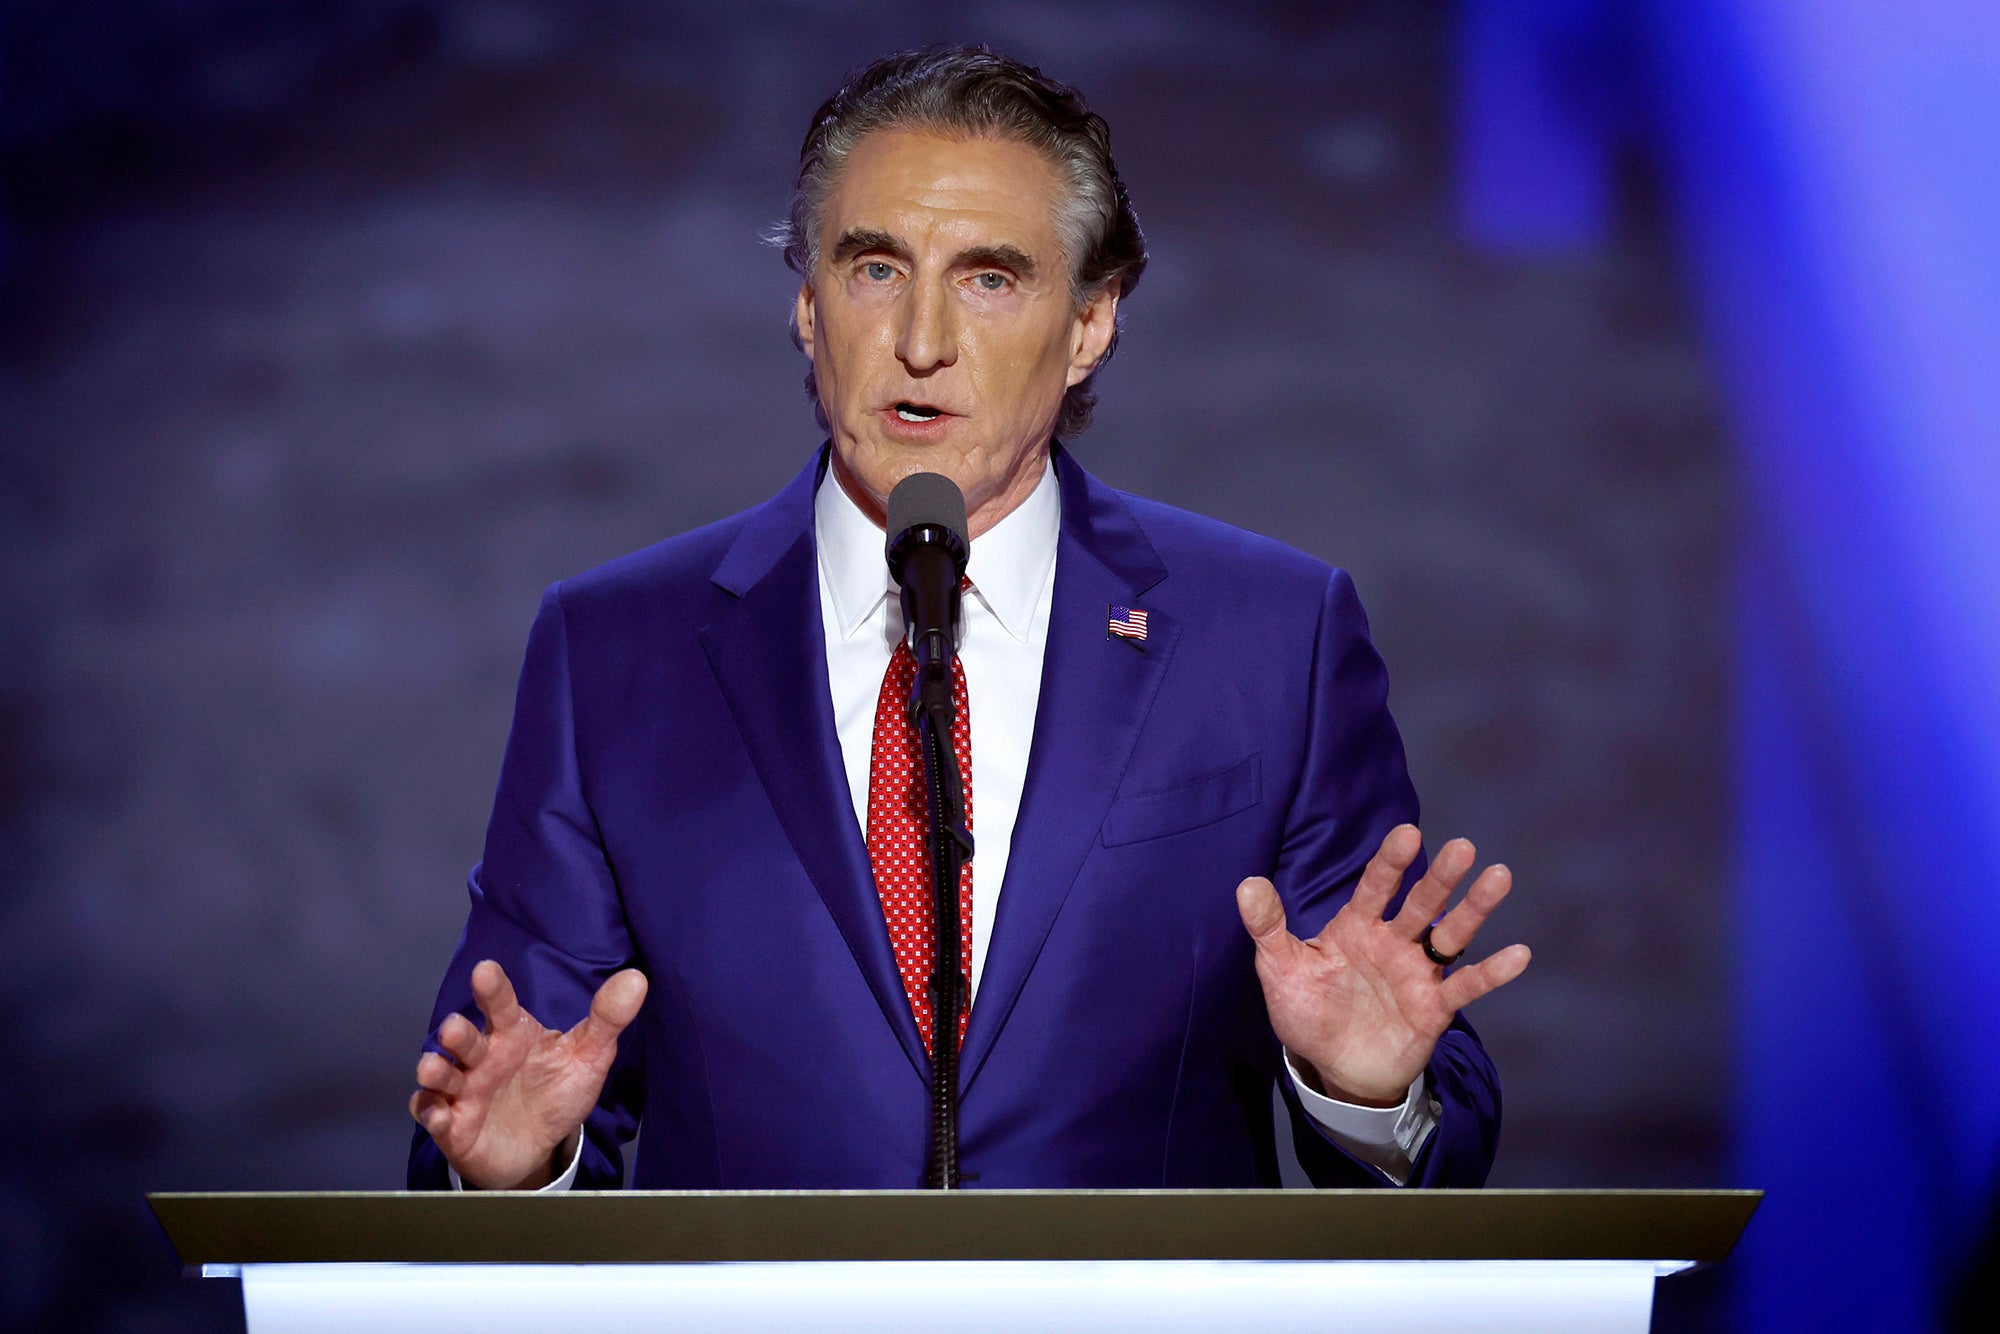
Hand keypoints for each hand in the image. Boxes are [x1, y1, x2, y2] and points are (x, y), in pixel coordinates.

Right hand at [409, 959, 647, 1189]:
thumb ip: (607, 1019)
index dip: (492, 989)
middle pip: (464, 1040)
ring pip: (442, 1075)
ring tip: (433, 1068)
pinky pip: (434, 1115)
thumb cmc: (557, 1092)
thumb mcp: (588, 1057)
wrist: (538, 1146)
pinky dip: (432, 1114)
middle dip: (456, 1034)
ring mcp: (464, 1090)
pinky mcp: (453, 1124)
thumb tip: (636, 979)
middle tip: (454, 1031)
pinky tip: (439, 1116)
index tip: (485, 971)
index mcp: (513, 1034)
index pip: (500, 1005)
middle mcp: (483, 1057)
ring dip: (435, 1072)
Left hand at [1236, 824, 1529, 1106]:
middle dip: (1441, 877)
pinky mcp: (1435, 1008)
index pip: (1375, 887)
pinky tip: (1519, 953)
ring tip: (1499, 877)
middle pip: (1421, 904)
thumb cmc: (1309, 1011)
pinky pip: (1467, 987)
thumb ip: (1269, 928)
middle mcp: (1393, 943)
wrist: (1334, 1068)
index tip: (1407, 833)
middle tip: (1464, 847)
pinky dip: (1493, 972)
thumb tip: (1247, 884)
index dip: (1390, 862)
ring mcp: (1418, 973)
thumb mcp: (1281, 969)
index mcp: (1356, 928)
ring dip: (1474, 909)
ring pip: (1451, 936)